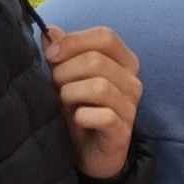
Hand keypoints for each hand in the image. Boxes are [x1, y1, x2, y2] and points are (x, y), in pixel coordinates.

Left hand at [43, 25, 141, 179]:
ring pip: (99, 87)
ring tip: (63, 102)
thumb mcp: (65, 77)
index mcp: (123, 61)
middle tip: (54, 85)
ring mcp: (130, 107)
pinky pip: (104, 116)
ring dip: (70, 93)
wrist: (85, 151)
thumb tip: (51, 31)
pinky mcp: (122, 132)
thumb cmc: (77, 108)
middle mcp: (132, 81)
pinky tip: (76, 119)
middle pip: (97, 60)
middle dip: (65, 71)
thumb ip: (60, 53)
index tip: (50, 55)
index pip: (105, 36)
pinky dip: (82, 116)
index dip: (74, 41)